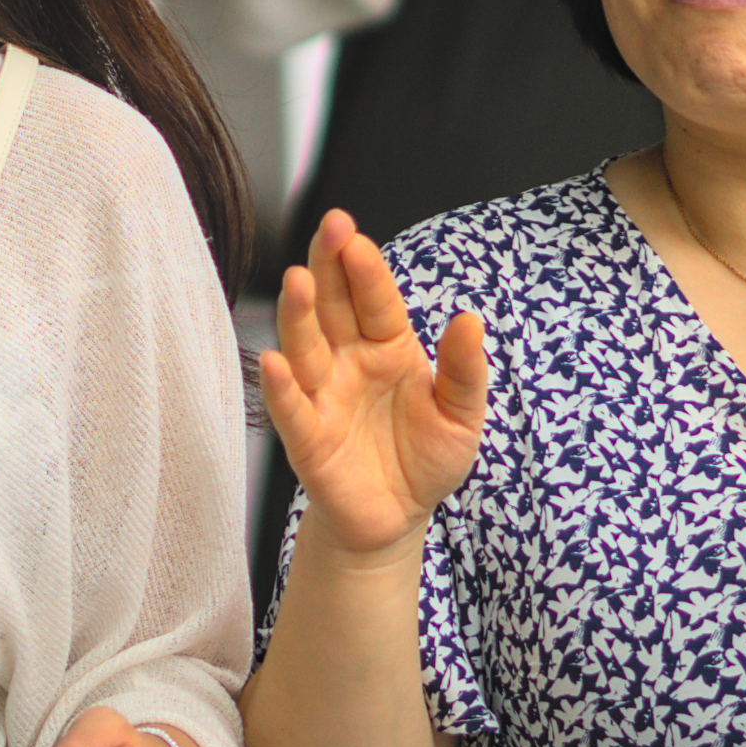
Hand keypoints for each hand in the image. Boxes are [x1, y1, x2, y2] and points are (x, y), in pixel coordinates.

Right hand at [261, 210, 488, 557]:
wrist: (398, 518)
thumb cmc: (425, 459)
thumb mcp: (461, 415)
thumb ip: (464, 371)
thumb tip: (470, 320)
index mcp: (387, 347)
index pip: (376, 299)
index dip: (366, 269)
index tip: (358, 237)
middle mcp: (348, 362)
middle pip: (332, 306)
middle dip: (328, 265)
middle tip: (330, 228)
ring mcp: (323, 396)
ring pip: (306, 346)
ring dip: (299, 314)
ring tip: (298, 281)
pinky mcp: (308, 439)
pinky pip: (292, 410)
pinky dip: (281, 388)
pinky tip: (275, 363)